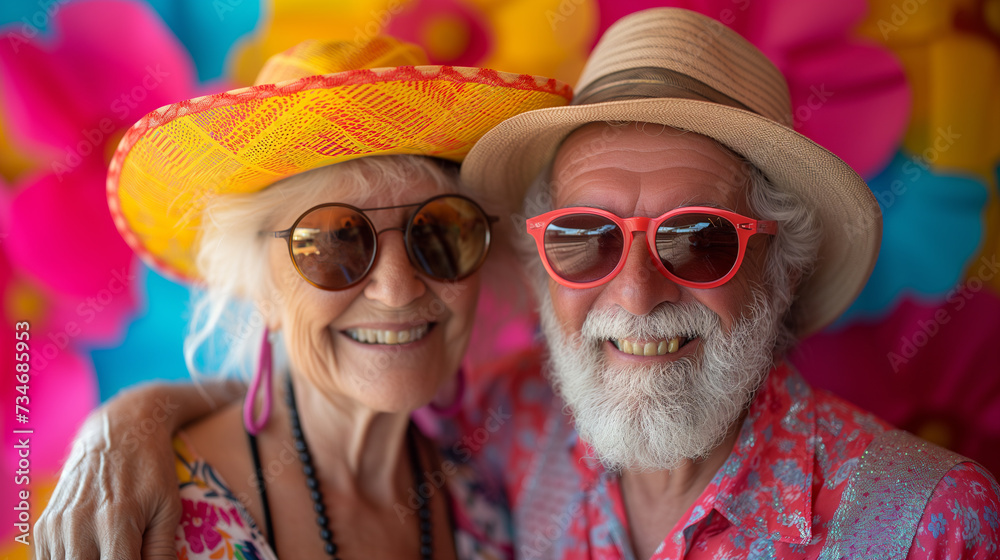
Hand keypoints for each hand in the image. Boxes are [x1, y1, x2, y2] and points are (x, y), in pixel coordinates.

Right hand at [33, 380, 243, 558]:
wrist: (119, 430)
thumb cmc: (152, 468)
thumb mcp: (168, 507)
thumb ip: (161, 549)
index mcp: (116, 521)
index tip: (139, 558)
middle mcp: (80, 525)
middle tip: (128, 552)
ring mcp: (57, 526)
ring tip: (112, 548)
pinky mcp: (44, 525)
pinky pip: (48, 559)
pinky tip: (92, 551)